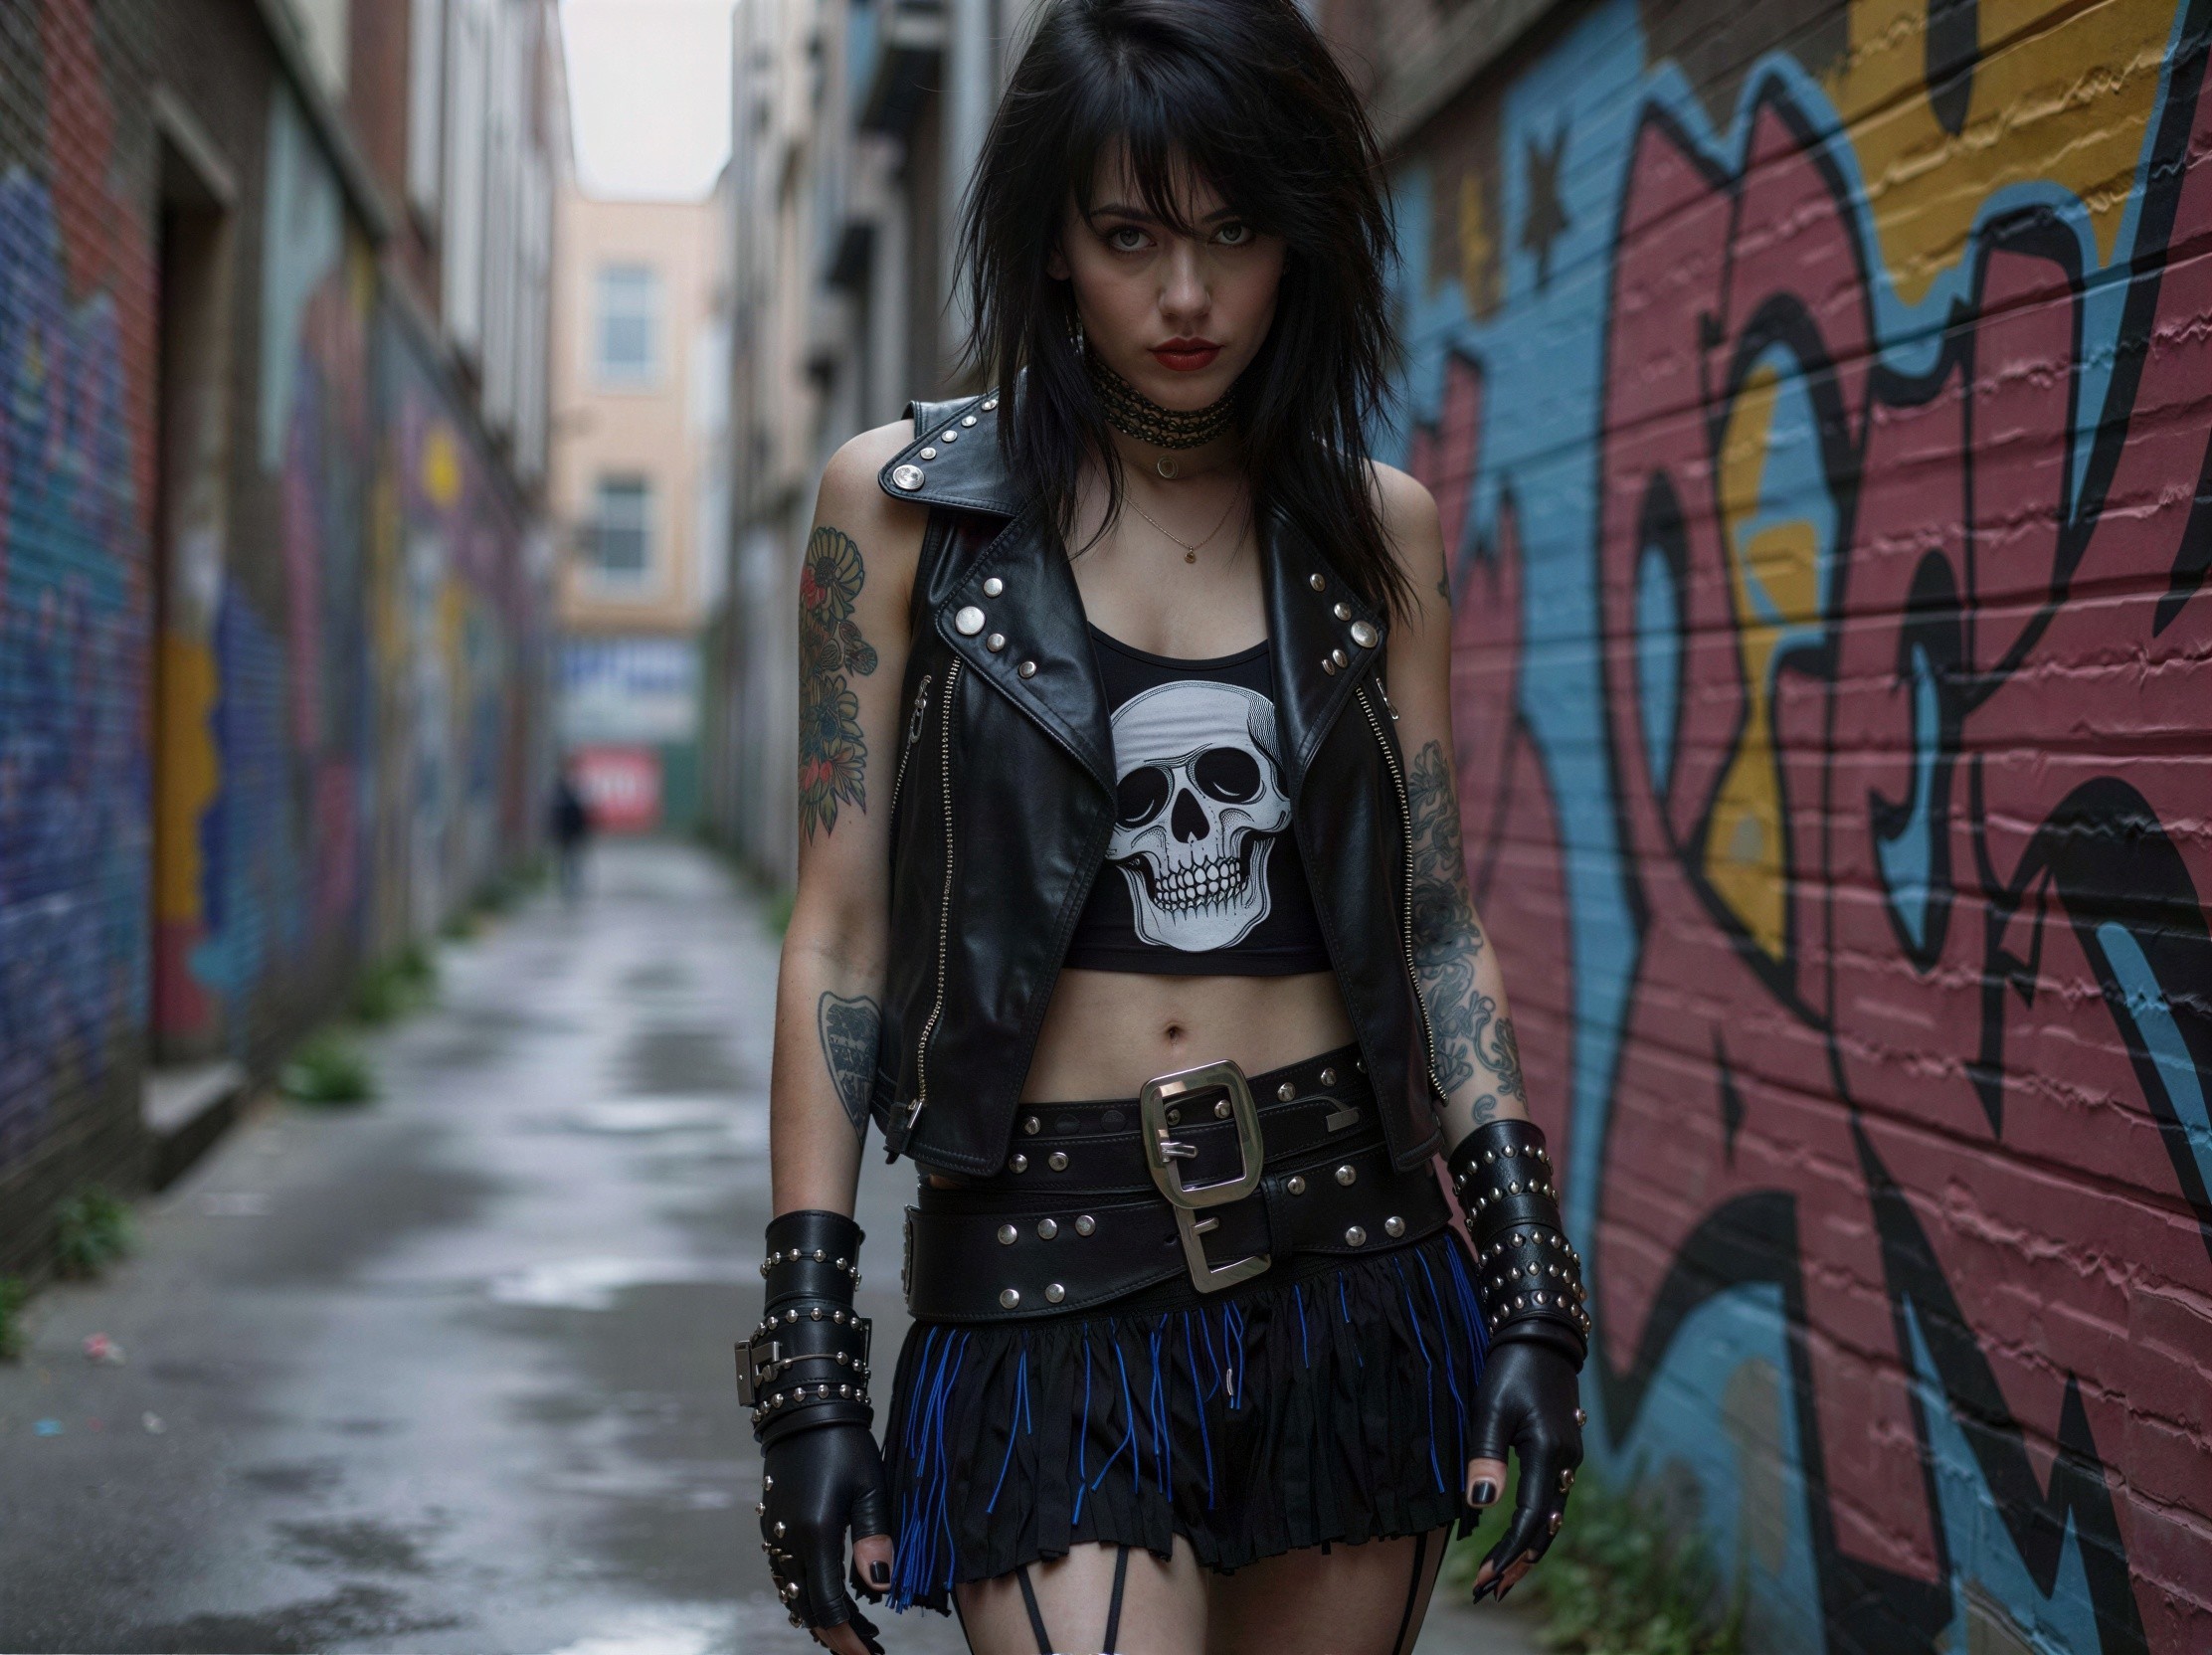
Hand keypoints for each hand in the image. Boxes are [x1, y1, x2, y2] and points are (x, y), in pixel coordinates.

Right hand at [759, 1422, 892, 1652]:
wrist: (806, 1411)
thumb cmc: (844, 1445)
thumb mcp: (869, 1488)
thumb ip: (874, 1537)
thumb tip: (880, 1587)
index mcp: (814, 1534)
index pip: (827, 1605)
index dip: (848, 1636)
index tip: (870, 1653)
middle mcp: (787, 1541)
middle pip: (805, 1608)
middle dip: (834, 1635)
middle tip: (865, 1649)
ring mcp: (775, 1535)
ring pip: (791, 1595)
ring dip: (817, 1619)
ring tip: (850, 1632)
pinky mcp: (772, 1527)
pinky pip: (784, 1576)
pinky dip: (803, 1597)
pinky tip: (823, 1601)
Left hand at [1462, 1339, 1583, 1601]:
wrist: (1540, 1337)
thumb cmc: (1510, 1370)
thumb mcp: (1491, 1410)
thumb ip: (1486, 1456)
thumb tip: (1481, 1506)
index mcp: (1550, 1455)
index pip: (1529, 1520)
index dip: (1506, 1552)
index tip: (1483, 1578)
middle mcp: (1566, 1464)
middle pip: (1546, 1529)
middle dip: (1517, 1563)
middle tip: (1489, 1592)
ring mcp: (1568, 1460)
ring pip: (1551, 1518)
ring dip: (1527, 1549)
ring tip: (1501, 1578)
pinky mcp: (1561, 1453)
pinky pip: (1551, 1501)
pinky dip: (1535, 1527)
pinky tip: (1515, 1539)